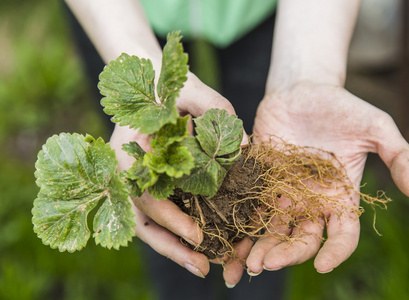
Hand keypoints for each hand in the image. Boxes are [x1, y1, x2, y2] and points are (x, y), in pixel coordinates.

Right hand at [110, 73, 248, 282]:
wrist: (148, 83)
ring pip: (148, 224)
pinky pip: (157, 216)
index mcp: (131, 152)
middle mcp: (128, 173)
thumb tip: (246, 146)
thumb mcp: (191, 89)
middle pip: (144, 219)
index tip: (198, 235)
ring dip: (172, 247)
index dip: (171, 218)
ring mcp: (136, 182)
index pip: (146, 193)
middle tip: (203, 267)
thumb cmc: (168, 84)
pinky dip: (175, 233)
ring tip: (202, 267)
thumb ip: (216, 109)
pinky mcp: (149, 185)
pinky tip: (198, 245)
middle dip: (173, 245)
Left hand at [246, 80, 408, 274]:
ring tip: (249, 263)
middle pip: (302, 238)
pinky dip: (241, 226)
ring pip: (274, 229)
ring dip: (262, 248)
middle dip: (288, 254)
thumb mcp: (376, 127)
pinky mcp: (259, 179)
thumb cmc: (341, 107)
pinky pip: (250, 206)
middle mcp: (311, 200)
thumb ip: (399, 155)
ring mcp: (283, 192)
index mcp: (340, 195)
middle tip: (269, 264)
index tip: (324, 265)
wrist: (302, 89)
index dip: (336, 252)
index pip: (342, 234)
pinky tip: (230, 241)